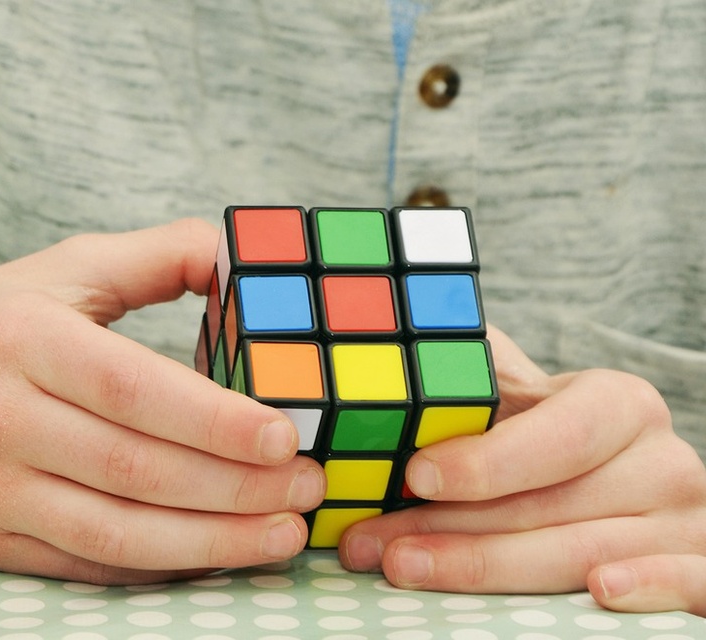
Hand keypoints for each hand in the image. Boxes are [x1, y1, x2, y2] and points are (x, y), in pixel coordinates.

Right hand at [0, 218, 325, 584]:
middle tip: (307, 487)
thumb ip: (160, 259)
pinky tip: (216, 553)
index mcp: (21, 337)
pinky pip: (86, 565)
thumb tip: (245, 262)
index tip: (286, 437)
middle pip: (133, 468)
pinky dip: (159, 566)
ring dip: (209, 541)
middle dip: (234, 487)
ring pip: (114, 533)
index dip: (214, 420)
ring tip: (282, 534)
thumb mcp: (68, 267)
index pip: (131, 387)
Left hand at [339, 325, 705, 614]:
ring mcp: (687, 520)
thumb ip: (469, 378)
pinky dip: (649, 590)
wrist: (609, 481)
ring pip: (585, 553)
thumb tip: (391, 349)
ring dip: (486, 568)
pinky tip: (600, 593)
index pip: (557, 436)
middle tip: (375, 544)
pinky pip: (687, 586)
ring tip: (405, 568)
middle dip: (450, 528)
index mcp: (620, 405)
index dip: (488, 460)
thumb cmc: (540, 441)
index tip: (416, 475)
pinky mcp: (701, 571)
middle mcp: (663, 461)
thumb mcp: (511, 397)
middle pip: (552, 505)